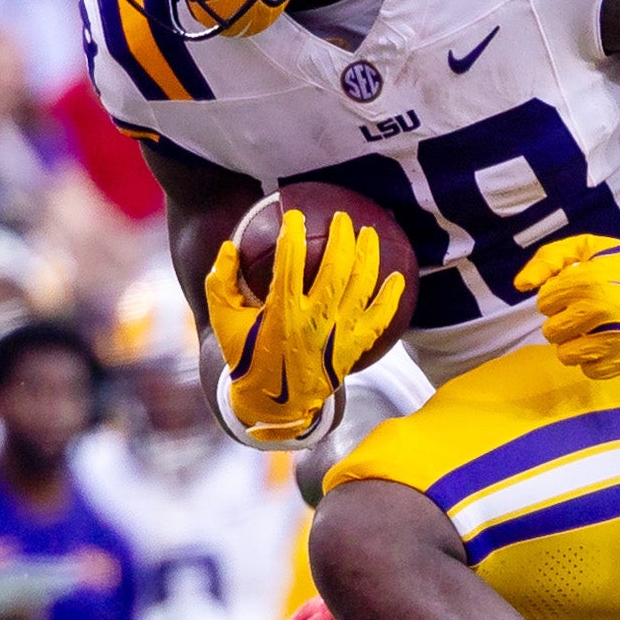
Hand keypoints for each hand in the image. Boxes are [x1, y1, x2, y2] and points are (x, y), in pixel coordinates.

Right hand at [203, 209, 404, 444]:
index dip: (292, 233)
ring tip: (369, 234)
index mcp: (281, 312)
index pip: (289, 262)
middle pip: (336, 268)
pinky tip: (398, 278)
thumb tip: (229, 246)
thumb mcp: (223, 322)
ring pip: (360, 287)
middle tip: (341, 218)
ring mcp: (337, 335)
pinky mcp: (352, 349)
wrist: (274, 404)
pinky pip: (378, 319)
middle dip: (341, 237)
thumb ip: (220, 283)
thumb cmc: (246, 357)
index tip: (294, 214)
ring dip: (368, 256)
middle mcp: (313, 321)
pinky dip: (390, 298)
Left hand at [517, 226, 619, 382]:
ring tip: (593, 329)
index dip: (556, 296)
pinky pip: (589, 370)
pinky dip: (594, 359)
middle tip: (584, 311)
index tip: (575, 291)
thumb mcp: (587, 247)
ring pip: (566, 354)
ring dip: (575, 342)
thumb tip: (520, 285)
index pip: (544, 302)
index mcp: (586, 282)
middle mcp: (597, 312)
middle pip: (551, 331)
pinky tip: (606, 342)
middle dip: (563, 320)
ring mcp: (611, 339)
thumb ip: (549, 259)